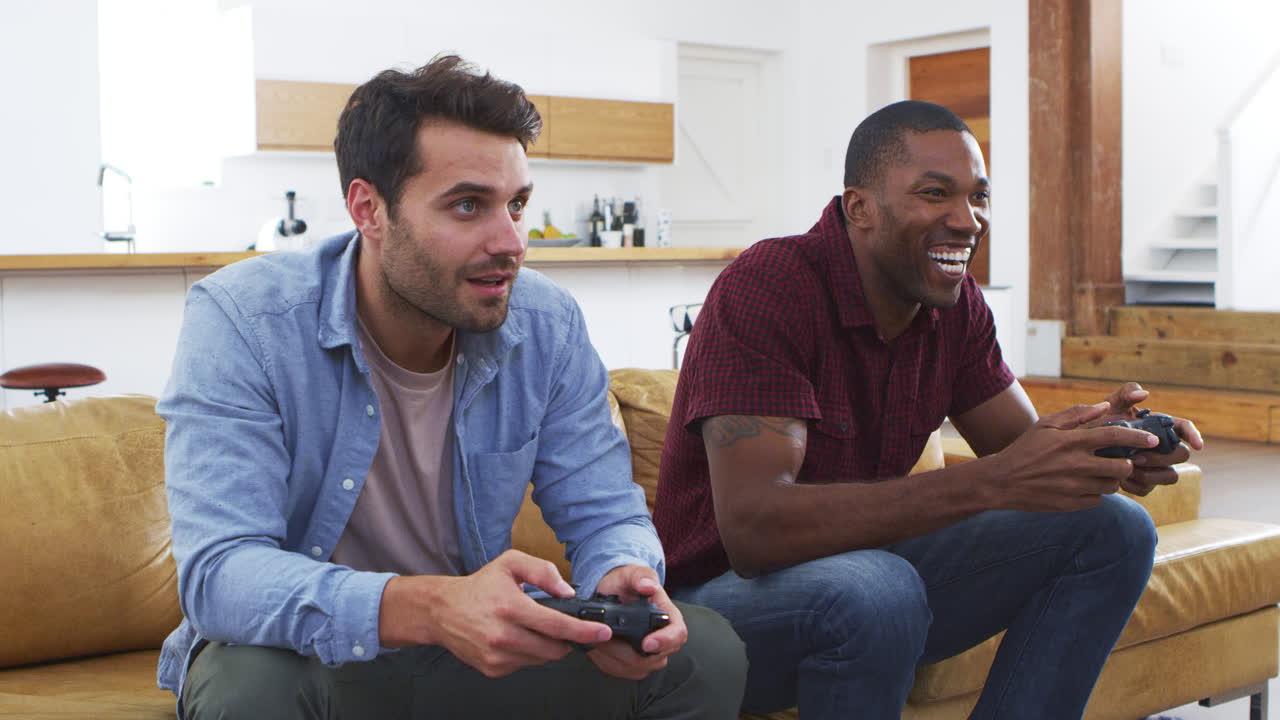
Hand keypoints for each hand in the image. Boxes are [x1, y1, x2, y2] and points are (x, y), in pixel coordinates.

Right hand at [378, 549, 611, 677]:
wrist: (443, 610)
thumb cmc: (480, 586)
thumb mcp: (510, 563)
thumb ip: (542, 571)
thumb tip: (567, 592)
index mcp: (510, 607)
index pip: (556, 625)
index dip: (584, 630)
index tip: (602, 632)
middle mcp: (503, 635)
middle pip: (554, 649)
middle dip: (568, 640)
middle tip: (565, 627)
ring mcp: (497, 655)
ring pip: (541, 659)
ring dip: (548, 647)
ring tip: (534, 628)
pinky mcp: (492, 669)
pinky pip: (525, 665)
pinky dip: (529, 653)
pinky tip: (518, 637)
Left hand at [585, 564, 687, 679]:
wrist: (612, 593)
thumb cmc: (626, 583)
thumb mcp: (632, 573)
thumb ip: (641, 577)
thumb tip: (648, 587)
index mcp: (669, 618)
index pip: (678, 635)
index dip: (665, 641)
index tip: (647, 643)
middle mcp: (663, 640)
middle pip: (652, 658)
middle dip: (623, 648)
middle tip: (603, 633)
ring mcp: (649, 655)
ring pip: (634, 668)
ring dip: (611, 655)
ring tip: (598, 637)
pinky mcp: (633, 665)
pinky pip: (620, 670)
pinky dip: (605, 660)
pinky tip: (597, 645)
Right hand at [983, 402, 1161, 512]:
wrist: (1001, 482)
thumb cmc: (1025, 449)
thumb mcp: (1045, 425)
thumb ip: (1076, 414)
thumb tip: (1104, 407)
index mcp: (1071, 442)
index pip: (1115, 436)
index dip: (1138, 437)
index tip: (1152, 440)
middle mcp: (1076, 465)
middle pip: (1122, 466)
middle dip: (1127, 463)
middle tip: (1121, 460)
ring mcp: (1074, 487)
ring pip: (1112, 486)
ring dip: (1112, 479)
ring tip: (1100, 473)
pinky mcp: (1071, 504)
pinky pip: (1097, 500)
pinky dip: (1095, 493)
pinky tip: (1083, 486)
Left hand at [1099, 382, 1204, 495]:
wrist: (1086, 444)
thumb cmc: (1102, 420)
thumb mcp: (1111, 403)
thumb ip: (1126, 393)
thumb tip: (1144, 394)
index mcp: (1159, 426)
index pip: (1184, 428)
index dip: (1194, 435)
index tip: (1198, 446)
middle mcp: (1162, 447)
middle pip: (1181, 455)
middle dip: (1163, 458)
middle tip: (1137, 457)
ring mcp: (1155, 466)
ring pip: (1171, 476)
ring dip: (1152, 475)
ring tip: (1128, 469)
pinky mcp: (1143, 482)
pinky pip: (1148, 489)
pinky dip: (1136, 485)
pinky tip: (1120, 479)